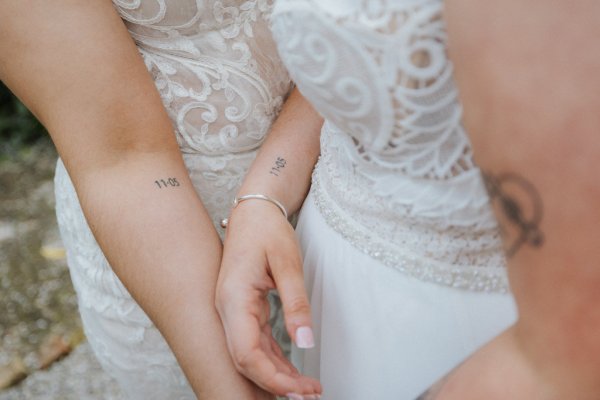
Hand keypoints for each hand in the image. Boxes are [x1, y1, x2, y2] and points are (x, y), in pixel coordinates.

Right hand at [216, 200, 321, 398]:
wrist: (253, 212)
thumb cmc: (268, 231)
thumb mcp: (288, 263)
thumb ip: (296, 303)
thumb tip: (306, 341)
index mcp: (234, 299)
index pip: (246, 352)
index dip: (271, 378)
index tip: (300, 390)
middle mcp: (228, 310)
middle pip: (247, 360)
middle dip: (277, 383)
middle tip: (311, 394)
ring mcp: (234, 311)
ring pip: (251, 355)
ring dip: (277, 374)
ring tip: (307, 389)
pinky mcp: (244, 310)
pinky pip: (256, 343)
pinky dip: (274, 360)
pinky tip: (293, 371)